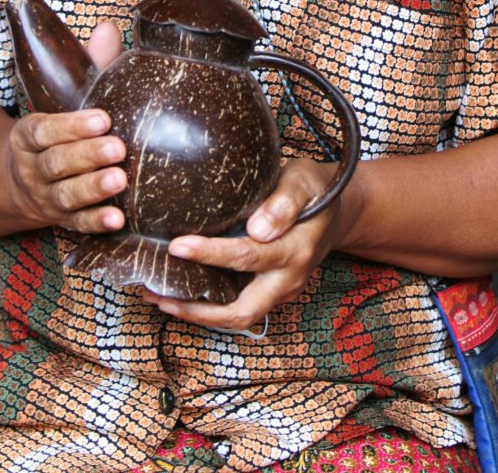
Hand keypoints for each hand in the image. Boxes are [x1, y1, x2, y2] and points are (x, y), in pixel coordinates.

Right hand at [6, 19, 127, 233]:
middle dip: (86, 155)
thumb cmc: (56, 131)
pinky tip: (118, 219)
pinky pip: (76, 225)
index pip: (43, 130)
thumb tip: (108, 28)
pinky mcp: (61, 220)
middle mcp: (32, 168)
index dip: (71, 125)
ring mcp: (45, 197)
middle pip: (55, 163)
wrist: (17, 181)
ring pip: (64, 196)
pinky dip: (95, 223)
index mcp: (28, 135)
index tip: (103, 118)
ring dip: (92, 189)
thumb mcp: (63, 98)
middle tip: (118, 148)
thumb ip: (88, 66)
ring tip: (119, 180)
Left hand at [141, 158, 341, 331]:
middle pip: (241, 310)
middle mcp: (288, 279)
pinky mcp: (270, 291)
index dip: (210, 254)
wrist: (340, 212)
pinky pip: (239, 305)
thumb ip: (284, 202)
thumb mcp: (304, 181)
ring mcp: (280, 290)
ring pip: (237, 315)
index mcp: (295, 250)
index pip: (248, 257)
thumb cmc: (316, 189)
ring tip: (157, 297)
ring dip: (198, 312)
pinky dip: (208, 304)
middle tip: (158, 294)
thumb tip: (259, 228)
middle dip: (198, 309)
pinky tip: (179, 292)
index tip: (177, 246)